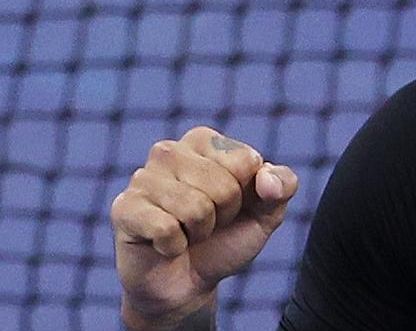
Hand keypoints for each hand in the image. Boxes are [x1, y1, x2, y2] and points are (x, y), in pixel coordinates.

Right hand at [111, 126, 298, 327]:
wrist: (189, 283)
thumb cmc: (226, 238)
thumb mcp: (267, 213)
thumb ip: (283, 186)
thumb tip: (266, 179)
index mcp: (206, 141)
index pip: (246, 161)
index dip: (247, 194)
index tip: (232, 205)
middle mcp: (170, 151)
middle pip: (223, 185)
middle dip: (223, 216)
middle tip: (207, 224)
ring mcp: (142, 177)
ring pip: (195, 208)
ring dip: (199, 233)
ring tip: (187, 233)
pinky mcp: (124, 208)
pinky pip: (166, 229)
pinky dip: (175, 247)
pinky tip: (165, 245)